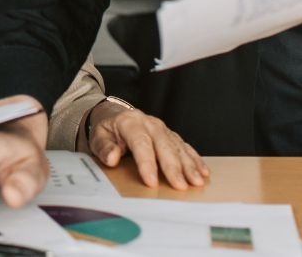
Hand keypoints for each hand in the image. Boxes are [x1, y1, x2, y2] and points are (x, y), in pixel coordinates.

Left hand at [85, 101, 207, 188]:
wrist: (115, 115)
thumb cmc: (107, 130)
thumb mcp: (98, 136)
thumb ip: (104, 147)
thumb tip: (112, 157)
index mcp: (130, 123)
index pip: (140, 143)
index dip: (146, 163)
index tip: (151, 181)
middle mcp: (150, 124)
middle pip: (164, 146)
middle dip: (173, 168)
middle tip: (181, 186)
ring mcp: (163, 129)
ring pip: (178, 147)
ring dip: (189, 165)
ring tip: (197, 181)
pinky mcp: (171, 136)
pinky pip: (185, 147)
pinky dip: (195, 160)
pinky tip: (203, 171)